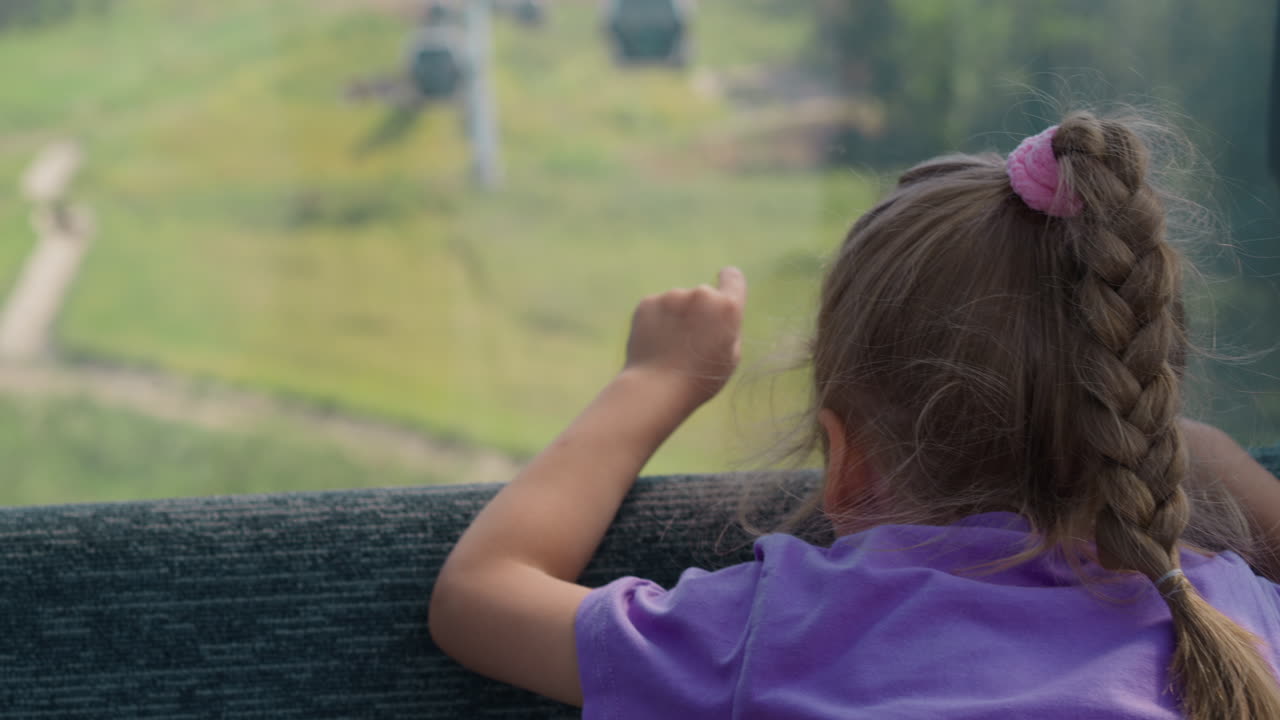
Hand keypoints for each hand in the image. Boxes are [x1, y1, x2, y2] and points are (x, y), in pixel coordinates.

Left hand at [623, 267, 746, 408]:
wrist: (656, 388)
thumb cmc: (700, 379)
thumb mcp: (730, 356)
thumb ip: (728, 327)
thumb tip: (718, 315)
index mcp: (727, 307)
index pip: (733, 277)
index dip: (729, 282)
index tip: (723, 289)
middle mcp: (700, 294)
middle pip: (703, 297)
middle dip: (700, 312)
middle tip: (692, 342)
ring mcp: (671, 297)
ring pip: (678, 303)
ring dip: (677, 317)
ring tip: (671, 348)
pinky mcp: (647, 303)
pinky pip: (657, 308)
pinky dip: (657, 321)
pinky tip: (656, 344)